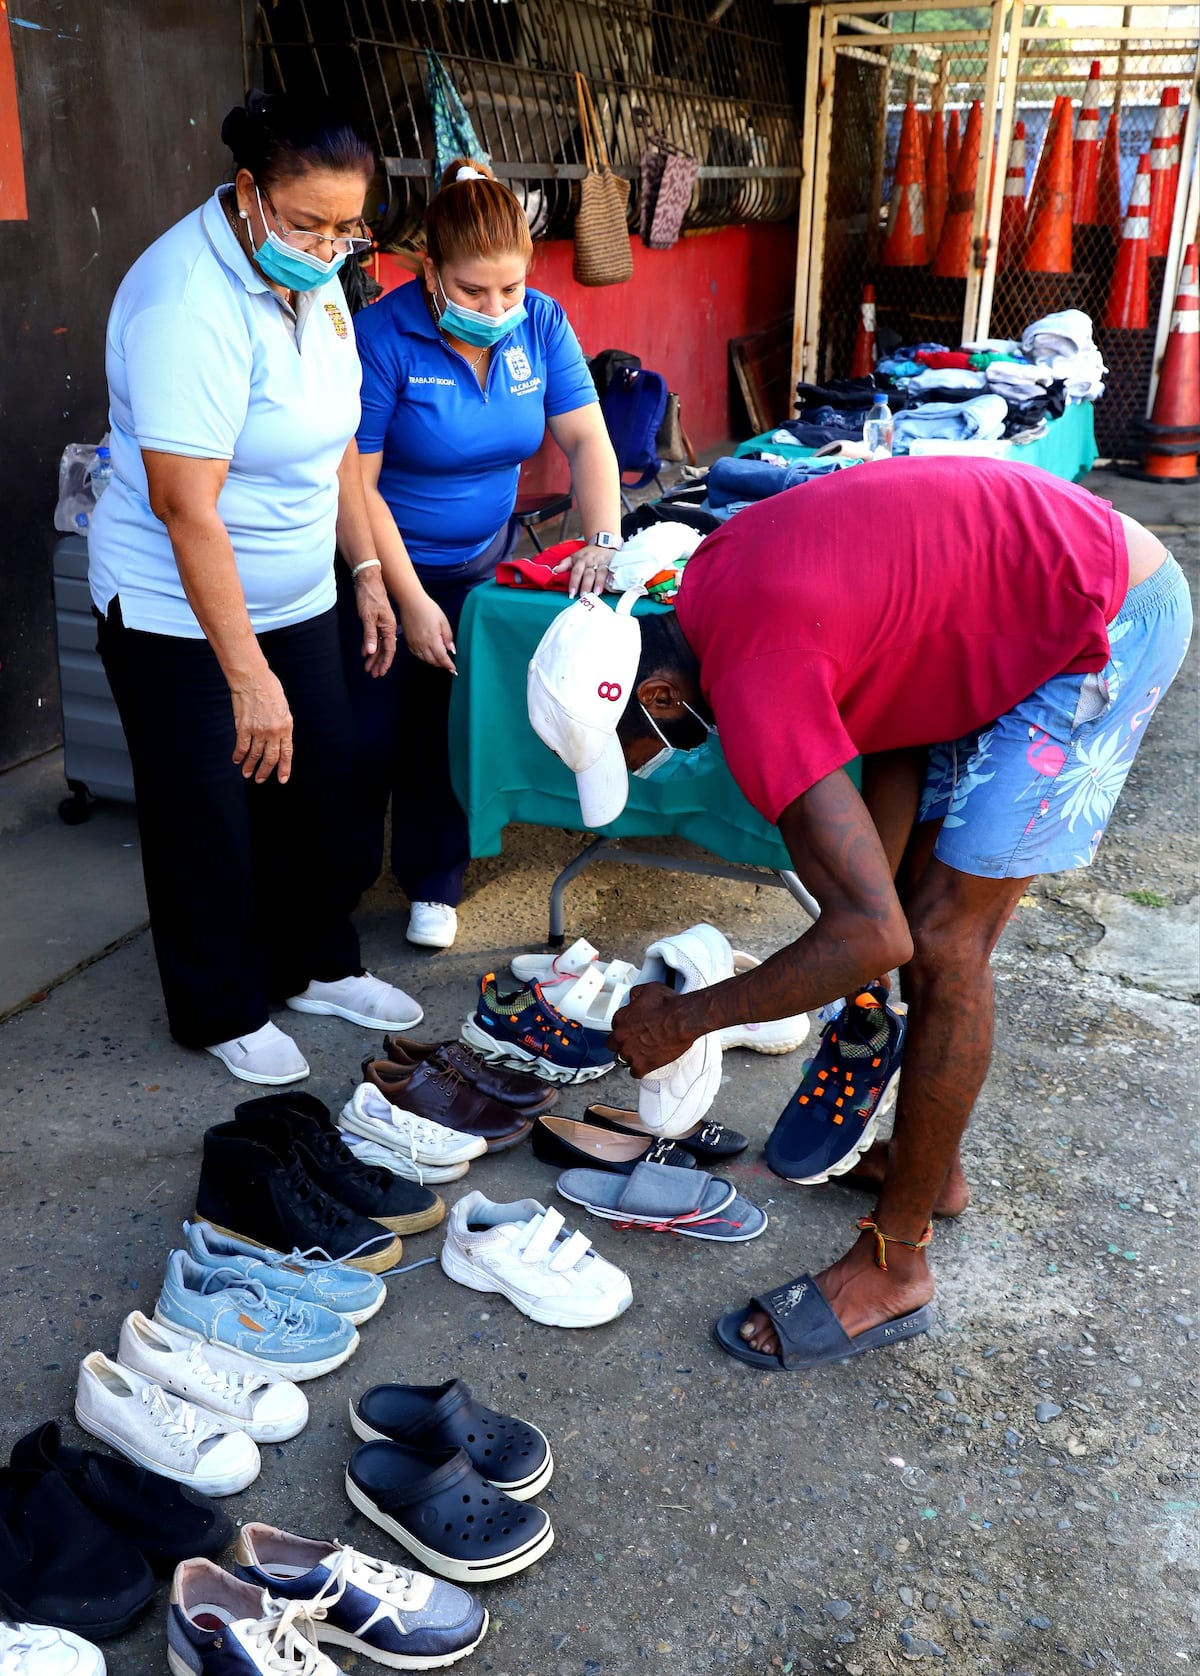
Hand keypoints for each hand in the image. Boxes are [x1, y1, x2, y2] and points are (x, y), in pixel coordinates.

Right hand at [229, 667, 292, 784]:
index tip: (282, 779)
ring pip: (255, 755)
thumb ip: (281, 724)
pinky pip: (242, 746)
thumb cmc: (270, 689)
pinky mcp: (243, 727)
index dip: (284, 768)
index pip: (286, 753)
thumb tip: (278, 738)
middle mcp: (273, 731)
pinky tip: (237, 760)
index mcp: (286, 726)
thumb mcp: (283, 708)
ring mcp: (258, 730)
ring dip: (250, 766)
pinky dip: (239, 755)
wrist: (253, 679)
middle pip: (270, 757)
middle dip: (265, 771)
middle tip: (260, 780)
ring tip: (247, 774)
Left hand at [354, 569, 397, 676]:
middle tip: (373, 674)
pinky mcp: (375, 620)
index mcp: (389, 627)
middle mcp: (387, 627)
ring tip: (368, 667)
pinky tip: (365, 653)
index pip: (389, 649)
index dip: (385, 662)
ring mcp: (382, 624)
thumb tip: (372, 651)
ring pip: (379, 644)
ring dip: (373, 656)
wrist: (368, 580)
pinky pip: (374, 637)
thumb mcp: (367, 616)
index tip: (381, 672)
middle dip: (379, 662)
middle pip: (384, 649)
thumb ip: (369, 635)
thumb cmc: (369, 596)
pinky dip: (369, 646)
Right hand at [399, 592, 456, 673]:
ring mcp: (414, 644)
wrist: (411, 602)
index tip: (453, 669)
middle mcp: (422, 645)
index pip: (442, 658)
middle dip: (441, 664)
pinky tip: (428, 654)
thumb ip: (448, 637)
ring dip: (433, 662)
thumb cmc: (428, 609)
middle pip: (433, 661)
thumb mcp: (443, 621)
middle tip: (448, 665)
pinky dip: (423, 657)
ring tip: (439, 660)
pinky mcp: (408, 642)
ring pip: (424, 660)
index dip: (448, 665)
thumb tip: (451, 650)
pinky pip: (416, 655)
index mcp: (432, 640)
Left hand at [553, 540, 612, 599]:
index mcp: (581, 560)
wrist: (603, 543)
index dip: (574, 582)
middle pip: (588, 573)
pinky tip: (610, 584)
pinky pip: (611, 572)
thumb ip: (565, 564)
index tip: (571, 593)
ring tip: (596, 593)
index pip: (576, 571)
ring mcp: (602, 564)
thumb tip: (555, 570)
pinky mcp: (611, 565)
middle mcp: (592, 562)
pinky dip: (611, 578)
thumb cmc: (587, 554)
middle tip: (583, 595)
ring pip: (600, 573)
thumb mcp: (575, 556)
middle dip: (586, 584)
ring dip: (598, 583)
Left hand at [608, 983, 699, 1076]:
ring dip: (631, 1057)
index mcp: (622, 1018)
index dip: (624, 1028)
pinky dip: (640, 1070)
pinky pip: (635, 1072)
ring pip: (622, 1059)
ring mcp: (630, 1051)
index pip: (615, 1026)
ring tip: (642, 1054)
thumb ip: (637, 995)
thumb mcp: (649, 990)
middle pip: (613, 1044)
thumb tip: (634, 997)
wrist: (682, 1021)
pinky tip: (646, 1065)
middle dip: (622, 1043)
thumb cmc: (670, 1006)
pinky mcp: (642, 1064)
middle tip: (633, 1042)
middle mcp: (622, 1035)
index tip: (630, 1028)